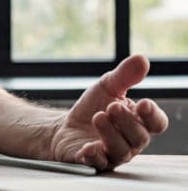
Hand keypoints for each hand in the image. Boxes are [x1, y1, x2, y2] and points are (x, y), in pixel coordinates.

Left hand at [51, 55, 167, 169]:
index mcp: (139, 122)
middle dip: (127, 121)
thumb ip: (124, 75)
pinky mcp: (93, 162)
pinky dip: (94, 156)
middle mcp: (131, 142)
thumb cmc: (93, 107)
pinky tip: (88, 147)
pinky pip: (98, 163)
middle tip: (112, 106)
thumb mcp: (107, 87)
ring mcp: (113, 154)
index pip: (157, 123)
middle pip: (139, 137)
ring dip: (110, 134)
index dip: (153, 115)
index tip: (142, 103)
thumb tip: (142, 59)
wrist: (66, 125)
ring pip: (121, 150)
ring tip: (98, 117)